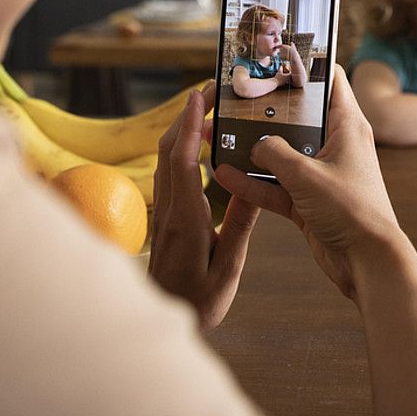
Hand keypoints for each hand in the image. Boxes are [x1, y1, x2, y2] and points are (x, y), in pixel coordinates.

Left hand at [149, 83, 259, 331]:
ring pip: (165, 161)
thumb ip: (239, 224)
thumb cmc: (199, 301)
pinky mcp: (165, 220)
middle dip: (187, 116)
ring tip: (212, 114)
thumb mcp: (228, 266)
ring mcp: (164, 214)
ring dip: (184, 132)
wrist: (164, 322)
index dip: (189, 123)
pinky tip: (202, 152)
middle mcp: (169, 210)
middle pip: (168, 150)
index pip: (181, 159)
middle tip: (212, 92)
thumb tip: (252, 183)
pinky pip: (170, 174)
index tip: (199, 93)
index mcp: (186, 218)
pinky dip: (183, 152)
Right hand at [212, 66, 403, 300]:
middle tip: (233, 99)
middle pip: (297, 117)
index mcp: (347, 125)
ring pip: (282, 154)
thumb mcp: (306, 175)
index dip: (304, 64)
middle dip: (266, 111)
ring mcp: (322, 174)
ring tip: (219, 137)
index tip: (274, 55)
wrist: (368, 262)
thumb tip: (255, 143)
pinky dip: (253, 183)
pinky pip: (276, 186)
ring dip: (252, 150)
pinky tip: (224, 176)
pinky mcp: (310, 201)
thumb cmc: (351, 210)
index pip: (330, 80)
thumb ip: (275, 153)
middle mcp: (335, 145)